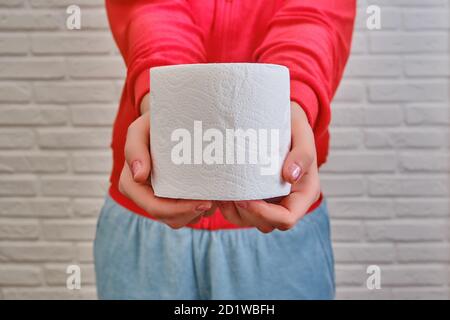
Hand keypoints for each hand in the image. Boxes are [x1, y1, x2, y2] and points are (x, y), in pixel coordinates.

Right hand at [118, 93, 212, 228]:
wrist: (169, 121)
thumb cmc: (153, 125)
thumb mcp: (140, 129)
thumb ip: (134, 148)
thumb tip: (139, 176)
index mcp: (132, 184)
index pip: (154, 207)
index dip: (178, 210)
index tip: (203, 201)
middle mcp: (144, 196)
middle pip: (170, 218)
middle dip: (192, 213)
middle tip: (213, 200)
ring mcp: (160, 199)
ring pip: (181, 220)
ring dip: (199, 212)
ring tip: (214, 195)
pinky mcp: (175, 199)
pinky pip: (190, 215)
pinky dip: (202, 209)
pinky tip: (212, 194)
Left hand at [218, 102, 320, 232]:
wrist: (284, 118)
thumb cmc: (295, 125)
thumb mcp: (302, 134)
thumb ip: (302, 154)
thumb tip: (290, 176)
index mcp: (305, 193)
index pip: (287, 219)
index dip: (265, 214)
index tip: (245, 199)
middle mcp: (290, 201)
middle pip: (267, 224)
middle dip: (246, 213)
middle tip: (228, 195)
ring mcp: (273, 200)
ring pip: (252, 221)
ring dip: (234, 213)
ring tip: (221, 195)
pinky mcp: (259, 195)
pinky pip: (242, 212)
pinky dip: (229, 207)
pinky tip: (220, 193)